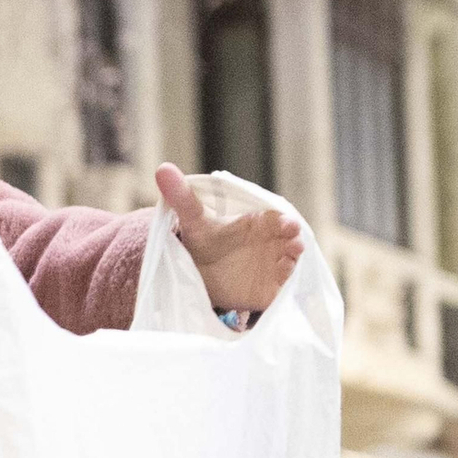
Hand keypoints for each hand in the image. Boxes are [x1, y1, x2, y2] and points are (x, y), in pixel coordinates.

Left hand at [155, 163, 301, 315]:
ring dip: (294, 262)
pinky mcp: (271, 289)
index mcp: (260, 222)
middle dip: (294, 240)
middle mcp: (272, 242)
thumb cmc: (203, 241)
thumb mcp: (193, 220)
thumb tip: (162, 169)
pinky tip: (282, 285)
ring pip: (291, 262)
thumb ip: (182, 197)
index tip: (288, 222)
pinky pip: (283, 289)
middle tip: (295, 242)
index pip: (278, 218)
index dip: (285, 220)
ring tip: (290, 259)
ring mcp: (274, 265)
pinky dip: (286, 287)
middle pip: (291, 239)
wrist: (201, 274)